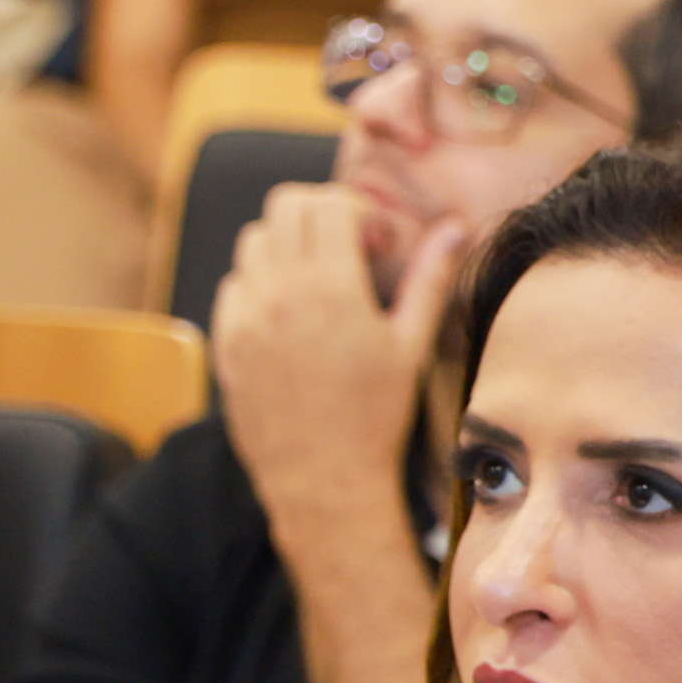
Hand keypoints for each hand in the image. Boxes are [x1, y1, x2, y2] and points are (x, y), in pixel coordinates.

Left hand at [210, 184, 466, 574]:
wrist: (324, 478)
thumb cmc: (375, 417)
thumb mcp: (411, 345)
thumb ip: (430, 278)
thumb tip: (455, 228)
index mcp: (330, 288)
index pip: (327, 203)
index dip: (358, 212)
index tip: (377, 243)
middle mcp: (279, 292)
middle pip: (284, 207)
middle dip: (320, 215)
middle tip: (348, 249)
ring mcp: (245, 316)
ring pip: (254, 241)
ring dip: (288, 246)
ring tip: (318, 282)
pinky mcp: (226, 340)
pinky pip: (234, 285)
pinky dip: (261, 284)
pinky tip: (291, 316)